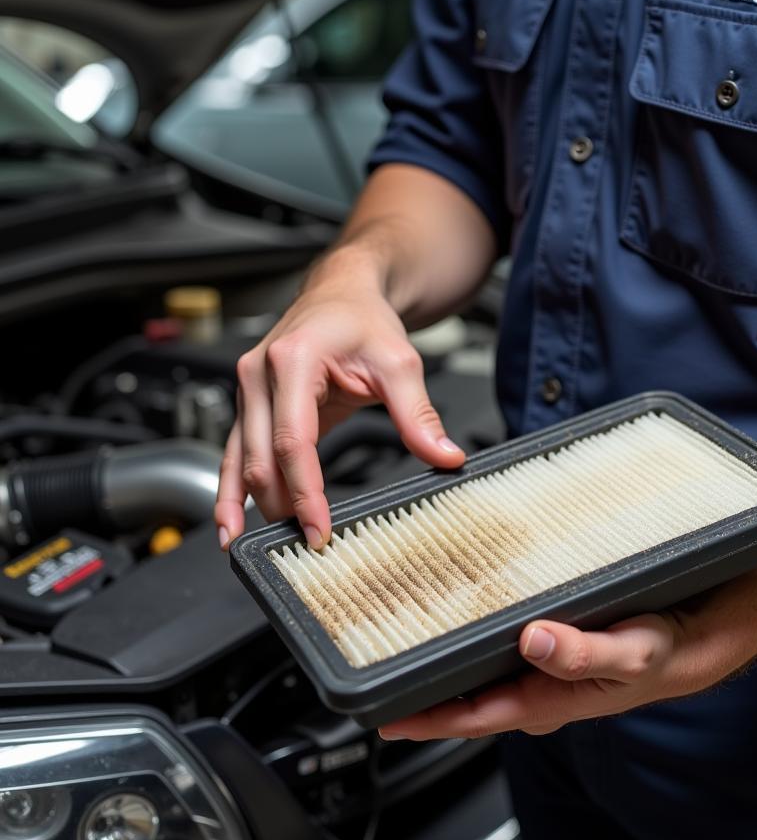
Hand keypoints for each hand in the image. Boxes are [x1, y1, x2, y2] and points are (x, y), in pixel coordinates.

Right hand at [215, 258, 464, 549]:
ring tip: (256, 546)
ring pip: (240, 459)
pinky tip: (229, 522)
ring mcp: (248, 390)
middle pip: (262, 456)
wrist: (342, 293)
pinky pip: (234, 452)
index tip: (320, 528)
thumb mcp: (399, 363)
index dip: (305, 492)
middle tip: (308, 543)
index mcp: (293, 362)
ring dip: (248, 505)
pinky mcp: (249, 404)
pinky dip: (230, 489)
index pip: (294, 441)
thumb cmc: (364, 321)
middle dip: (282, 505)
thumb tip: (444, 456)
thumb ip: (418, 413)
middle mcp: (259, 375)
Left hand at [378, 563, 756, 739]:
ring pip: (493, 662)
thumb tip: (529, 642)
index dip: (432, 717)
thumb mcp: (639, 650)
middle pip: (477, 691)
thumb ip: (585, 653)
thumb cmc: (686, 643)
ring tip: (413, 641)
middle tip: (381, 677)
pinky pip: (516, 630)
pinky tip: (476, 605)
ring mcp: (559, 651)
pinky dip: (488, 623)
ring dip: (454, 656)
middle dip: (430, 691)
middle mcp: (553, 676)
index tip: (385, 717)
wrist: (727, 610)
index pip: (481, 713)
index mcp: (562, 694)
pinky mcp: (570, 623)